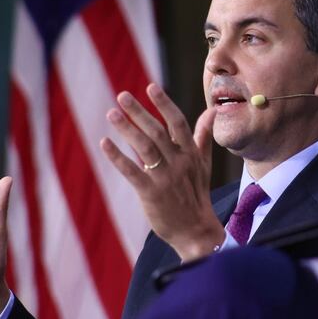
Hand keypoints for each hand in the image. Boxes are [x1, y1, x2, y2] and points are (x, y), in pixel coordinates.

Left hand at [100, 83, 222, 261]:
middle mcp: (179, 163)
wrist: (196, 231)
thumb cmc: (196, 195)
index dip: (164, 104)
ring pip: (144, 148)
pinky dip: (118, 157)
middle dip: (139, 112)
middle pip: (157, 131)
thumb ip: (203, 136)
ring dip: (127, 129)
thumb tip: (212, 110)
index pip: (178, 123)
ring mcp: (165, 178)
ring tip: (112, 114)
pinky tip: (105, 143)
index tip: (151, 87)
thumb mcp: (204, 163)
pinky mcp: (151, 194)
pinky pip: (132, 172)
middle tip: (122, 95)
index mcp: (190, 154)